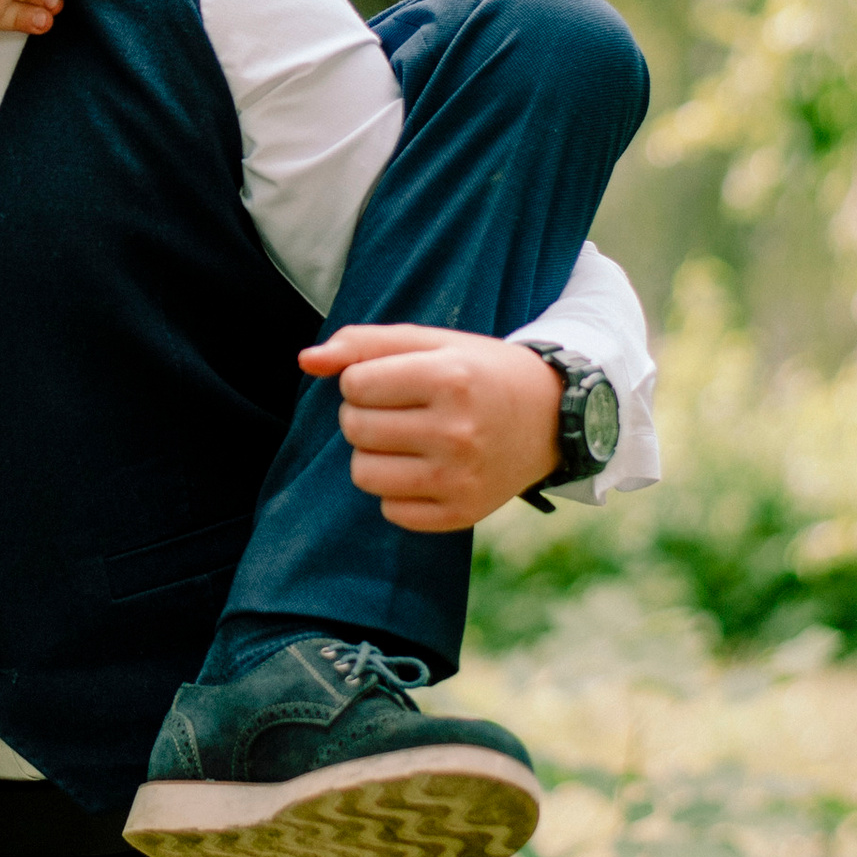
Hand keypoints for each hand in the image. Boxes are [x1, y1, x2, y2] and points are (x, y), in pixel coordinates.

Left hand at [300, 325, 565, 534]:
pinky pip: (391, 511)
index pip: (354, 385)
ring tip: (405, 440)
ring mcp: (460, 479)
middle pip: (355, 429)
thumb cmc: (479, 372)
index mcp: (450, 379)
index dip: (363, 380)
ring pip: (363, 474)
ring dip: (373, 455)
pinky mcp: (462, 514)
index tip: (393, 381)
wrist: (551, 418)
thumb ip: (363, 344)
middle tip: (401, 410)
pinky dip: (397, 491)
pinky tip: (425, 469)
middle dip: (364, 415)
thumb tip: (305, 360)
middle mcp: (457, 432)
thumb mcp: (431, 342)